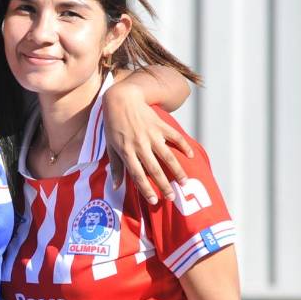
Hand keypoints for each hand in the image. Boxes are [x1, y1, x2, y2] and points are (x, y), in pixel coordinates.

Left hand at [100, 82, 192, 204]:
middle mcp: (140, 145)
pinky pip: (174, 137)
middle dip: (164, 185)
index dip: (146, 189)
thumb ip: (116, 167)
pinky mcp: (160, 125)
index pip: (138, 175)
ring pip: (167, 156)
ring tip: (185, 182)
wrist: (121, 99)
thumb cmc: (113, 125)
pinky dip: (183, 145)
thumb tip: (115, 187)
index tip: (155, 200)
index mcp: (127, 152)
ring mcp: (151, 135)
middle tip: (173, 197)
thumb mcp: (110, 147)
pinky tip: (190, 156)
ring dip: (177, 170)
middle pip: (154, 169)